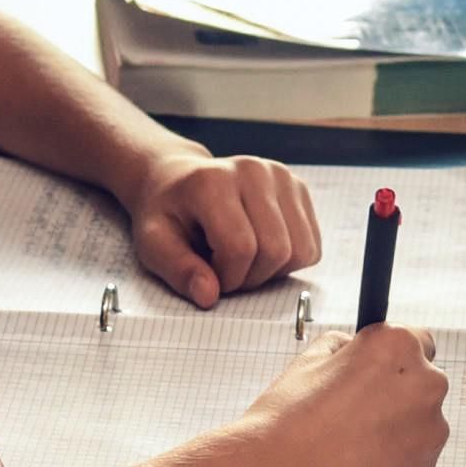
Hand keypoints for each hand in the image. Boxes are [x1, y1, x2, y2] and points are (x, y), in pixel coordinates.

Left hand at [124, 148, 322, 307]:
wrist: (180, 179)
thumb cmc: (167, 213)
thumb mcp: (153, 244)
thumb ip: (178, 270)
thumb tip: (208, 295)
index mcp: (213, 181)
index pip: (240, 248)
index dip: (227, 277)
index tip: (209, 276)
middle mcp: (253, 171)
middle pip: (275, 250)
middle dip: (251, 277)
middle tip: (225, 270)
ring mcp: (281, 177)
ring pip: (300, 251)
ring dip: (272, 271)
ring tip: (243, 260)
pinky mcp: (298, 188)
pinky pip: (311, 246)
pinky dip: (289, 261)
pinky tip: (261, 249)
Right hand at [235, 325, 449, 466]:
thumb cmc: (287, 427)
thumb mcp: (308, 362)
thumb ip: (342, 347)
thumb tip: (351, 348)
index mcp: (395, 347)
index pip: (418, 339)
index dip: (393, 358)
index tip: (379, 371)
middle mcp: (424, 383)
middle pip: (423, 381)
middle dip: (397, 393)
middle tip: (355, 412)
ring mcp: (430, 429)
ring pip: (422, 421)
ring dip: (398, 427)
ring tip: (352, 444)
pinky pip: (417, 455)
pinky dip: (396, 458)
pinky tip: (359, 465)